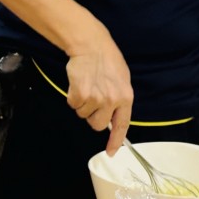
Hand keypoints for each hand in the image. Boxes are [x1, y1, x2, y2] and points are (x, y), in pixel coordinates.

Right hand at [65, 32, 132, 155]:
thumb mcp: (122, 79)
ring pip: (83, 114)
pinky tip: (79, 83)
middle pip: (97, 124)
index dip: (116, 140)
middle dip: (92, 115)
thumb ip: (119, 99)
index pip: (122, 125)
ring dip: (83, 103)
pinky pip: (73, 105)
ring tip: (88, 85)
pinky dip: (73, 97)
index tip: (111, 152)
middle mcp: (112, 100)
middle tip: (93, 98)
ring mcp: (96, 98)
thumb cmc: (107, 60)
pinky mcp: (80, 94)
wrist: (91, 45)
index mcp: (126, 97)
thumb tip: (113, 118)